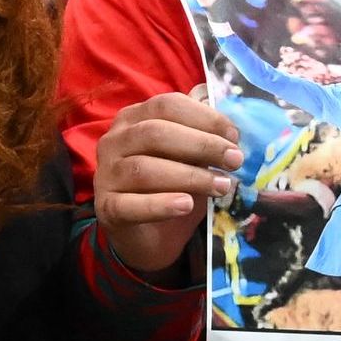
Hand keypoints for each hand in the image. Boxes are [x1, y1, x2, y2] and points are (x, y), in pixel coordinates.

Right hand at [93, 92, 245, 284]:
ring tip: (221, 186)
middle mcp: (114, 141)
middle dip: (201, 145)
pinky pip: (131, 205)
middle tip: (234, 161)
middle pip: (154, 133)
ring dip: (189, 177)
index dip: (204, 117)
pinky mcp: (106, 207)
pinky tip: (186, 205)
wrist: (148, 234)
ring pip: (144, 169)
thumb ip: (202, 136)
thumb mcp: (188, 156)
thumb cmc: (170, 185)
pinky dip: (161, 205)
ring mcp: (106, 174)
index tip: (234, 136)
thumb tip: (231, 126)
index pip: (166, 105)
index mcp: (133, 119)